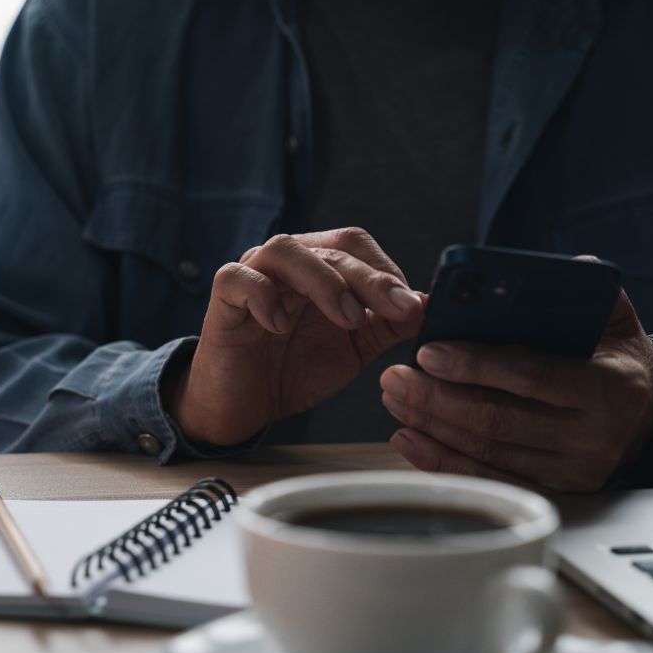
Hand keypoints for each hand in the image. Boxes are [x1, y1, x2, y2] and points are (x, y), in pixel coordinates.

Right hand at [167, 228, 424, 445]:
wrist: (245, 407)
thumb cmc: (295, 370)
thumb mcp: (354, 349)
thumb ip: (387, 325)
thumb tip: (429, 306)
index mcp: (318, 266)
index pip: (355, 244)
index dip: (385, 270)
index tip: (412, 306)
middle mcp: (286, 263)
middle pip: (330, 247)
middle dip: (370, 279)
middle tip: (397, 310)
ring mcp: (251, 276)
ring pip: (285, 250)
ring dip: (323, 281)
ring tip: (347, 319)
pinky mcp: (222, 300)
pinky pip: (237, 278)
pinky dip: (263, 296)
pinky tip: (279, 325)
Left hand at [379, 290, 652, 491]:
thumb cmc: (616, 354)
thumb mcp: (614, 315)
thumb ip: (581, 288)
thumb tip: (534, 273)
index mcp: (607, 385)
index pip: (530, 375)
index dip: (475, 365)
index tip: (427, 351)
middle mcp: (591, 434)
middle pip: (498, 420)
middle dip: (436, 399)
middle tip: (393, 377)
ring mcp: (572, 469)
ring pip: (487, 452)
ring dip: (431, 425)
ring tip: (394, 397)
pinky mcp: (554, 490)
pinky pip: (490, 478)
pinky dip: (444, 460)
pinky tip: (410, 438)